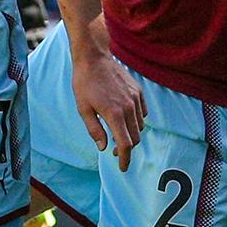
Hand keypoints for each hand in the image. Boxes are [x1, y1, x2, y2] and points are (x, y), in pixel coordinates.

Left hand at [71, 45, 146, 170]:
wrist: (94, 58)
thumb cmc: (84, 84)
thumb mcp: (83, 109)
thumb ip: (94, 130)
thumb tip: (104, 148)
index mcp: (114, 114)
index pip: (126, 144)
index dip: (125, 159)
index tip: (123, 168)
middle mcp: (129, 107)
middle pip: (135, 138)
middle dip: (127, 148)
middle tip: (115, 151)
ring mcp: (135, 98)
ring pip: (140, 126)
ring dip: (131, 134)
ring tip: (118, 134)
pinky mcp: (138, 91)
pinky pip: (143, 112)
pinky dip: (136, 120)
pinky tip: (125, 119)